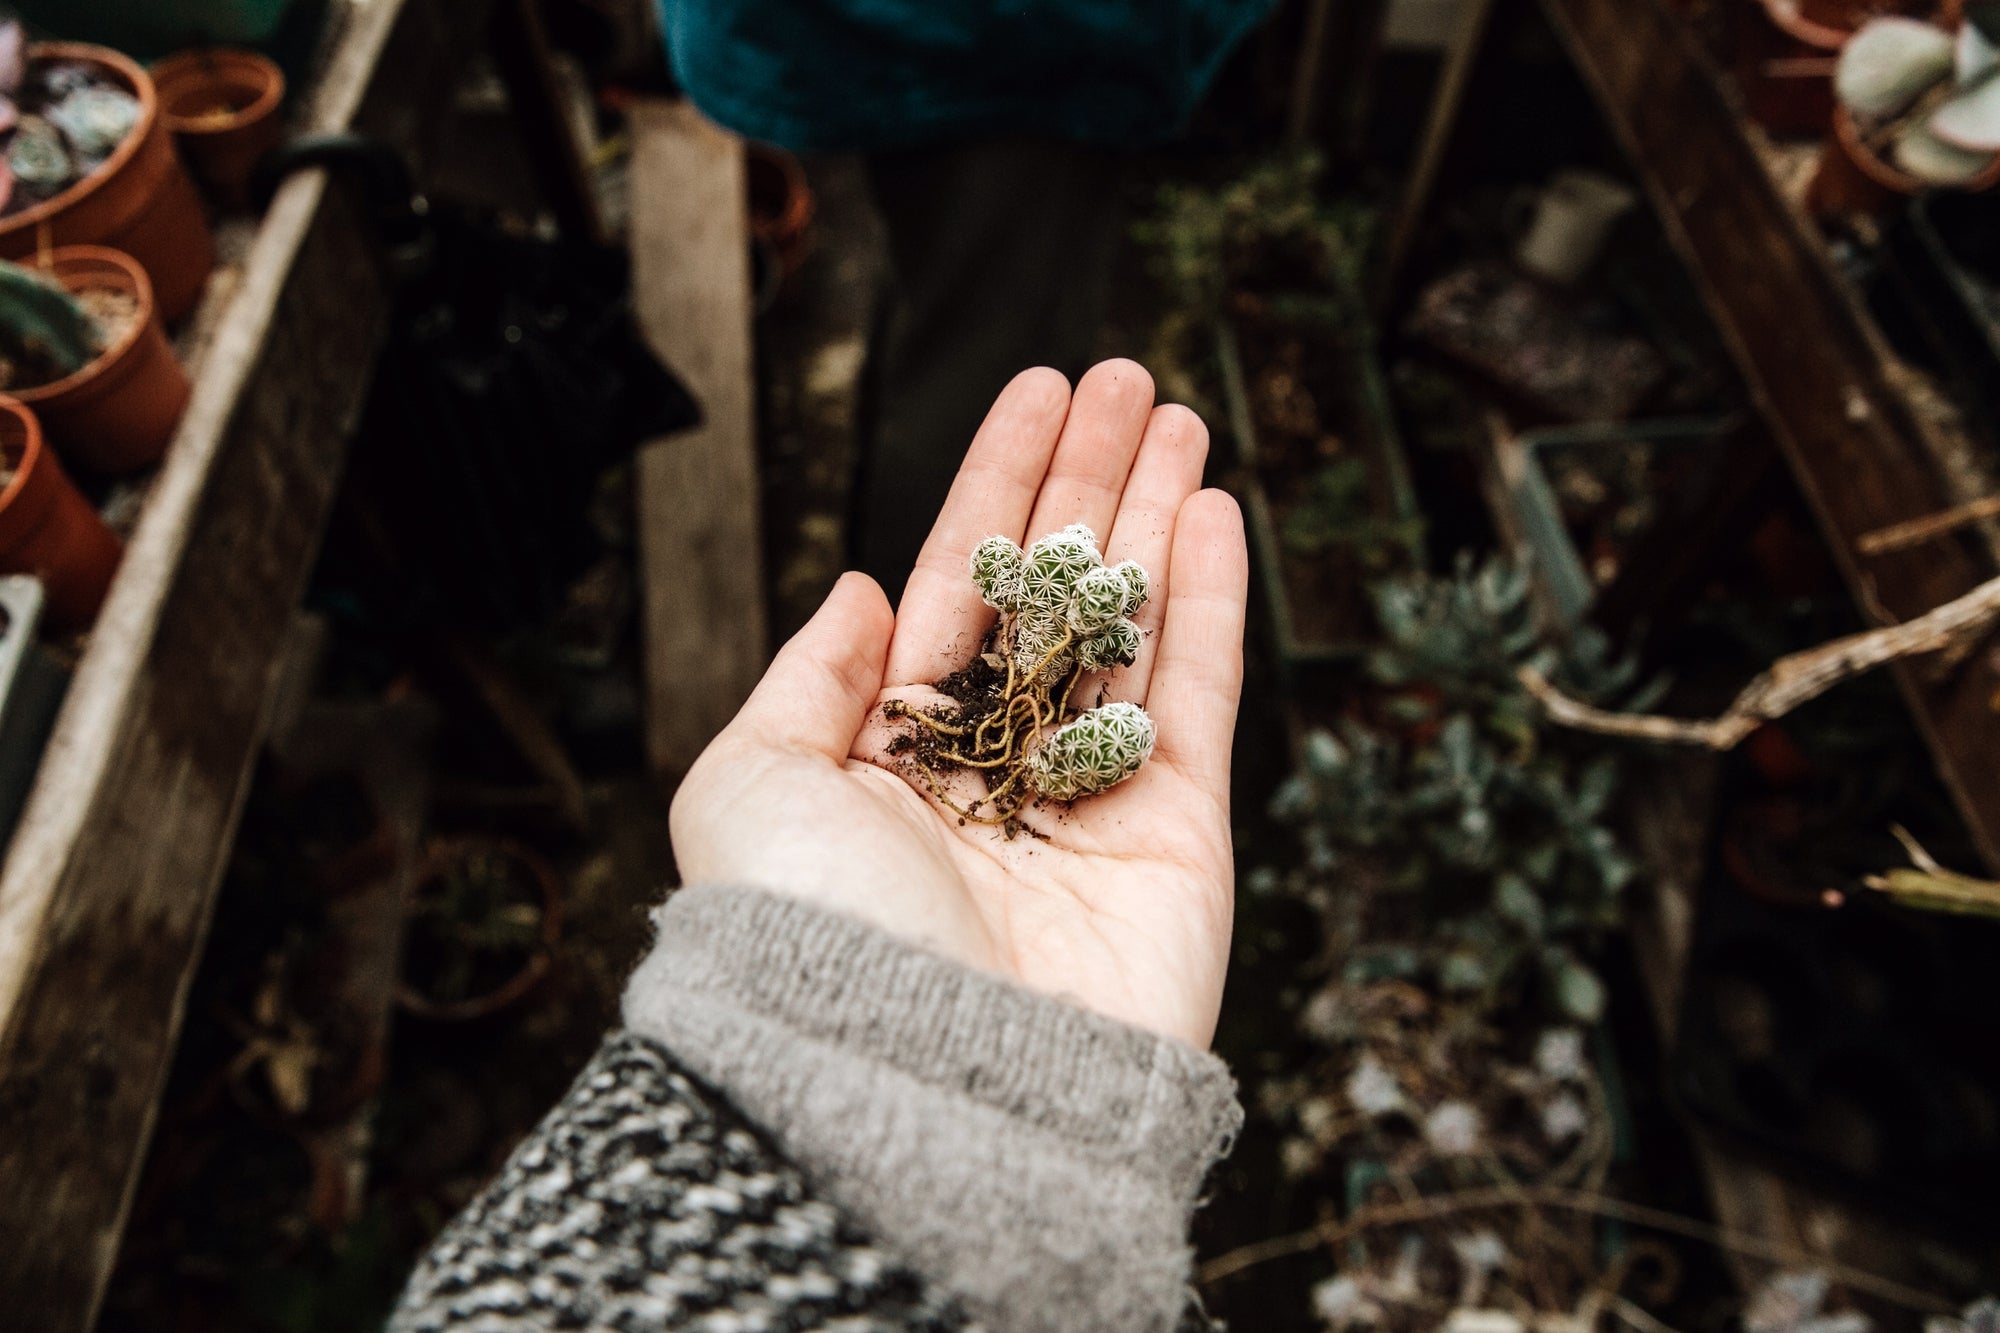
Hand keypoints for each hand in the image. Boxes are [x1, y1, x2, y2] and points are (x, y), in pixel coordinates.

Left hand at [670, 361, 1247, 1048]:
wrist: (915, 1086)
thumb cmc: (809, 936)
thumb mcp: (750, 783)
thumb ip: (808, 678)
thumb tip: (865, 590)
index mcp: (894, 754)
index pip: (960, 586)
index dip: (1000, 485)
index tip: (1039, 391)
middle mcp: (996, 772)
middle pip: (1054, 593)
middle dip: (1089, 482)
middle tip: (1128, 375)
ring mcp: (1090, 804)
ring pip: (1131, 628)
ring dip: (1155, 517)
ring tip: (1180, 415)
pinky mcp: (1177, 842)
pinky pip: (1200, 698)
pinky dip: (1211, 604)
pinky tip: (1212, 512)